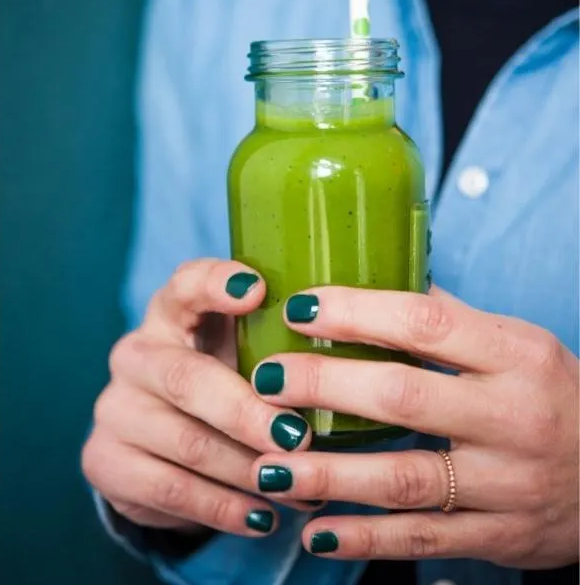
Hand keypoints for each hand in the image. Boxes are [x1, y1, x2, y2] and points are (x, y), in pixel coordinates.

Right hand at [81, 260, 318, 538]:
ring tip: (300, 490)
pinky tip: (264, 518)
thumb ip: (278, 352)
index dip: (216, 284)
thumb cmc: (222, 393)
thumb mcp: (242, 362)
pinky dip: (225, 508)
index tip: (258, 289)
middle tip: (297, 437)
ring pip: (185, 442)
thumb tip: (357, 362)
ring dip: (248, 470)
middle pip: (186, 378)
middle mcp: (134, 356)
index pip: (184, 286)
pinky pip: (172, 489)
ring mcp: (115, 410)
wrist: (158, 457)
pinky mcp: (107, 462)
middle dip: (246, 411)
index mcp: (169, 317)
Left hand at [247, 286, 578, 567]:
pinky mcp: (501, 536)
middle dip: (323, 387)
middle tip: (262, 381)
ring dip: (328, 474)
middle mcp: (513, 418)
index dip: (355, 313)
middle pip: (402, 398)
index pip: (425, 324)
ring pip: (404, 479)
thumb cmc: (553, 398)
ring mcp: (508, 483)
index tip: (297, 308)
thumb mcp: (519, 348)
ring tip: (268, 466)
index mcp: (516, 357)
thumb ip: (448, 320)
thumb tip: (368, 272)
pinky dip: (364, 540)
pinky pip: (421, 540)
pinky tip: (315, 533)